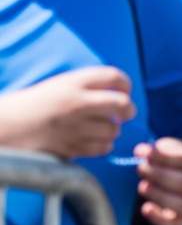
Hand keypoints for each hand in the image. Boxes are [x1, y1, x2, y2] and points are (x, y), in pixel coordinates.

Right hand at [0, 67, 134, 158]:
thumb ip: (85, 87)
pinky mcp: (72, 147)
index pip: (114, 77)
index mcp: (71, 83)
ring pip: (114, 129)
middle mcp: (76, 103)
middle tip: (124, 113)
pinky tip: (92, 139)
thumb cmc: (30, 105)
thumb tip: (118, 93)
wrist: (3, 126)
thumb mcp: (57, 86)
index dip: (125, 84)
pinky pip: (103, 147)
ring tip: (100, 127)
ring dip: (112, 129)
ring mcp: (75, 127)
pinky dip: (102, 144)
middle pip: (123, 104)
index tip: (125, 91)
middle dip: (128, 109)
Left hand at [135, 137, 181, 224]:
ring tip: (143, 186)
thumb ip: (159, 150)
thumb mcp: (175, 148)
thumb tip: (140, 152)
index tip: (144, 153)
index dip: (166, 157)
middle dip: (161, 176)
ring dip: (160, 197)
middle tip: (140, 168)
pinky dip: (160, 220)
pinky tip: (146, 209)